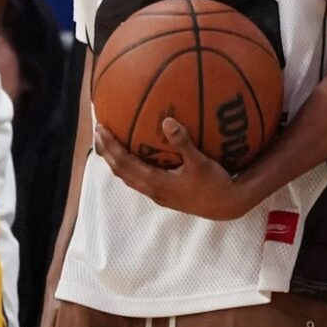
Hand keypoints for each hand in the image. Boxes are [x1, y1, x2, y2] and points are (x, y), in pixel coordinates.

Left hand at [93, 119, 253, 220]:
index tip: (101, 129)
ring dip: (116, 160)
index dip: (110, 147)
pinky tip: (138, 155)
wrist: (226, 206)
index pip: (124, 163)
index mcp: (155, 182)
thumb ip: (183, 142)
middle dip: (107, 152)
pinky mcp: (164, 194)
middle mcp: (152, 190)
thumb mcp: (200, 162)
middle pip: (120, 171)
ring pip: (128, 177)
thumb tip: (167, 121)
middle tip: (100, 132)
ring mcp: (157, 194)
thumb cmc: (214, 184)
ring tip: (111, 144)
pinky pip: (139, 178)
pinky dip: (131, 166)